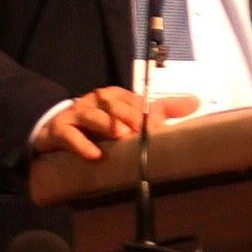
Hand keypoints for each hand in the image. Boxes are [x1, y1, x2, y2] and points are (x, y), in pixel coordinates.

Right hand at [27, 84, 198, 164]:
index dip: (143, 111)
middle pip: (111, 104)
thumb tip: (196, 101)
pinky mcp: (58, 131)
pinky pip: (69, 135)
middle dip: (127, 116)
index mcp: (113, 96)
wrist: (56, 134)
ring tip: (122, 137)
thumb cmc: (98, 127)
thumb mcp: (129, 117)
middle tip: (141, 131)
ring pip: (91, 116)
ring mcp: (75, 115)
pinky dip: (82, 145)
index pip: (131, 99)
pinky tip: (95, 155)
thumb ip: (160, 110)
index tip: (158, 124)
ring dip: (107, 125)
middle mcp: (94, 102)